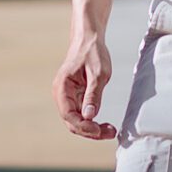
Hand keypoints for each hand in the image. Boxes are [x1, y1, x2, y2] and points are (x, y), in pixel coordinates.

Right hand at [54, 24, 115, 140]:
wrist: (89, 38)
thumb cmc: (92, 52)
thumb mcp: (98, 74)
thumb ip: (93, 95)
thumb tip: (90, 116)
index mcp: (62, 87)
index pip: (68, 115)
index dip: (84, 126)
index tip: (99, 131)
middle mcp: (61, 94)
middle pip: (72, 122)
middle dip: (90, 131)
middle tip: (110, 133)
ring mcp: (67, 96)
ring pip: (76, 120)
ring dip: (91, 128)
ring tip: (110, 130)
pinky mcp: (74, 97)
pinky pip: (80, 114)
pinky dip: (91, 121)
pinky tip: (103, 124)